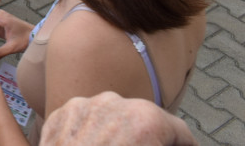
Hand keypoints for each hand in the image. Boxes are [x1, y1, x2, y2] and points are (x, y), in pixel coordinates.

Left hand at [40, 92, 197, 145]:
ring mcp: (85, 104)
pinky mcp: (61, 113)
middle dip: (149, 139)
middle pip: (145, 120)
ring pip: (112, 117)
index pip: (180, 131)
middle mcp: (116, 103)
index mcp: (147, 120)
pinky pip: (84, 118)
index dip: (183, 145)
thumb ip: (166, 144)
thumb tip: (180, 144)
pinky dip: (91, 133)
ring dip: (118, 133)